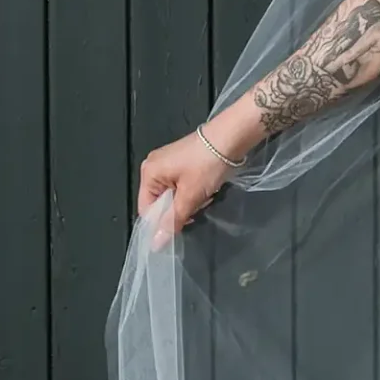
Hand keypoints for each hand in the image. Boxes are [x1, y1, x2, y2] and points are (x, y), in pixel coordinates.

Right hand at [137, 128, 235, 248]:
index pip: (146, 209)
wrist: (232, 135)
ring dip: (189, 200)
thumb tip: (155, 244)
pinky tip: (208, 187)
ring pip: (174, 194)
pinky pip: (182, 184)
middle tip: (198, 206)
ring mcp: (169, 161)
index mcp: (149, 173)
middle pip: (161, 202)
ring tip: (206, 194)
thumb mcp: (190, 196)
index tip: (181, 225)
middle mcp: (154, 166)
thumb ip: (173, 220)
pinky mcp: (184, 160)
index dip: (162, 222)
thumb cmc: (208, 164)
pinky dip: (194, 190)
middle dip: (180, 208)